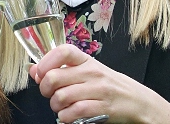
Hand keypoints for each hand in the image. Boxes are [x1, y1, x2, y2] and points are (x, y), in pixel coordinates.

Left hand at [29, 44, 169, 123]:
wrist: (136, 100)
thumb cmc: (106, 85)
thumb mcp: (84, 72)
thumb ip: (59, 70)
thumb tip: (33, 70)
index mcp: (86, 60)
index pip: (62, 51)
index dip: (45, 62)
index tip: (40, 73)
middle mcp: (92, 72)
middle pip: (54, 78)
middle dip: (45, 90)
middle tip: (49, 94)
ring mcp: (98, 90)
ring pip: (61, 97)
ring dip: (55, 106)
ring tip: (61, 106)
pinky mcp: (103, 108)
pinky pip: (74, 113)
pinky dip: (66, 118)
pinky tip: (69, 116)